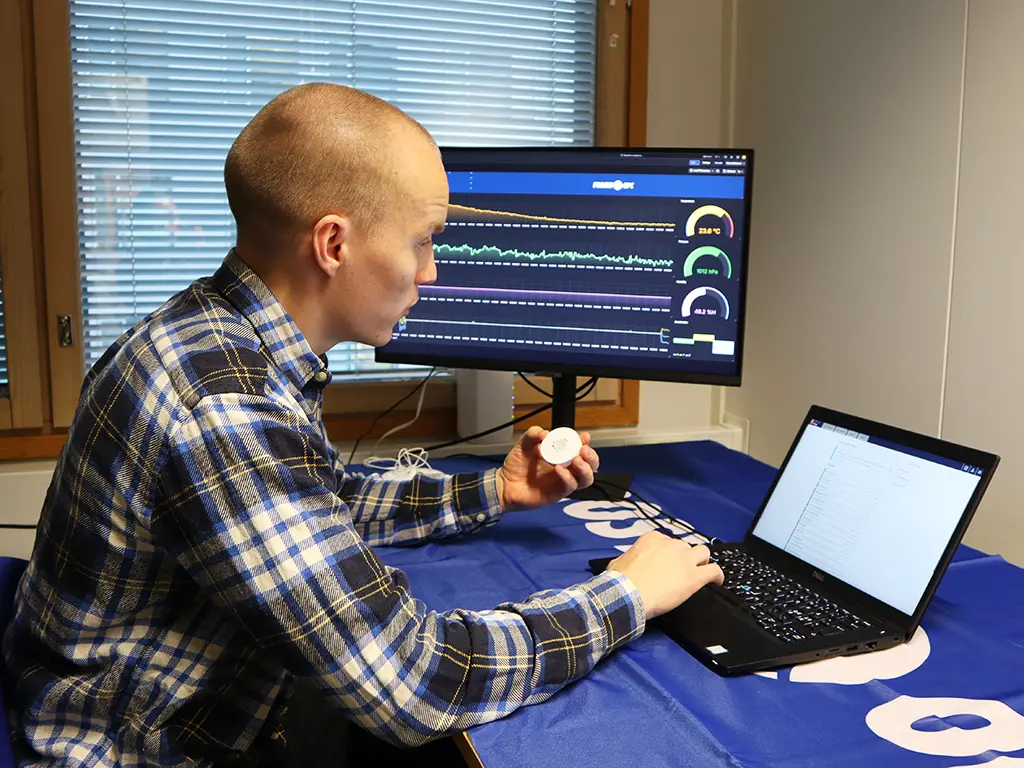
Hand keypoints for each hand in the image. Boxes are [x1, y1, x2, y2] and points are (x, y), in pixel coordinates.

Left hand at [496, 426, 599, 511]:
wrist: (504, 484)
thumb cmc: (516, 466)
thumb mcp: (523, 445)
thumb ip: (532, 435)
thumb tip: (544, 432)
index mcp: (561, 456)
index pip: (581, 450)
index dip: (585, 443)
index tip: (583, 437)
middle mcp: (567, 469)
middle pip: (591, 466)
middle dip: (592, 457)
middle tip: (583, 450)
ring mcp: (563, 482)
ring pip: (586, 479)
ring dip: (586, 469)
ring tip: (577, 460)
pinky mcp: (557, 493)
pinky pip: (570, 486)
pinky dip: (568, 477)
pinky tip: (559, 469)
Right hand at [607, 532, 724, 618]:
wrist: (629, 594)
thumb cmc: (620, 581)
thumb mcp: (618, 562)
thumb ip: (627, 559)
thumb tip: (624, 564)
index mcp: (652, 539)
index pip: (667, 541)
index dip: (668, 554)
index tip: (666, 563)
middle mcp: (671, 545)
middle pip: (685, 547)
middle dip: (683, 558)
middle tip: (679, 572)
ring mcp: (684, 559)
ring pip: (703, 553)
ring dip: (701, 562)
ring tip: (699, 572)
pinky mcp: (694, 576)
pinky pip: (714, 571)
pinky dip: (717, 576)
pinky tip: (716, 582)